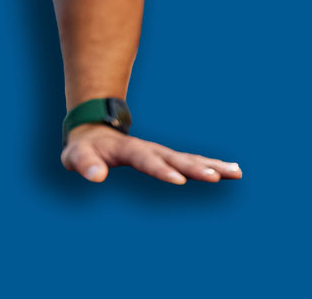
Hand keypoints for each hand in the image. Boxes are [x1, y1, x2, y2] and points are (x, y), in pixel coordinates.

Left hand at [62, 123, 242, 184]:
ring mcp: (160, 152)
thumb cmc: (84, 149)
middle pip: (173, 158)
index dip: (160, 170)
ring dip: (211, 165)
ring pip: (188, 159)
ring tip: (235, 172)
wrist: (93, 131)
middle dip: (194, 168)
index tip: (178, 180)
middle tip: (215, 177)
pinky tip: (233, 170)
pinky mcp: (167, 158)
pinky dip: (212, 165)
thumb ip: (84, 164)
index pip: (144, 159)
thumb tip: (96, 177)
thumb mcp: (76, 156)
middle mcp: (148, 149)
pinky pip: (192, 161)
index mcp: (126, 149)